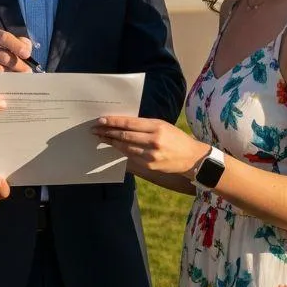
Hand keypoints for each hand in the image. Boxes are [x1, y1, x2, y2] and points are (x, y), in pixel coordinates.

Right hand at [0, 27, 33, 92]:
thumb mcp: (7, 45)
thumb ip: (20, 44)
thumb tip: (27, 51)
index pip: (4, 37)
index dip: (17, 46)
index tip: (27, 55)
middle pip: (3, 56)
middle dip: (18, 65)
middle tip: (27, 73)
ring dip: (10, 76)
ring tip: (18, 79)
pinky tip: (4, 84)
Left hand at [92, 116, 208, 176]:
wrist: (191, 157)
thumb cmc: (174, 137)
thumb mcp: (161, 125)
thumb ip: (143, 125)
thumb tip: (122, 123)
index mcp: (156, 127)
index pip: (129, 123)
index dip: (113, 122)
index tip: (100, 120)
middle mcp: (153, 140)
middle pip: (124, 136)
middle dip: (107, 132)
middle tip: (95, 129)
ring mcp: (151, 155)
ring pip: (125, 148)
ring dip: (111, 142)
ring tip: (102, 138)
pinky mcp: (149, 165)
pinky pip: (131, 157)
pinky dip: (121, 151)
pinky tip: (114, 147)